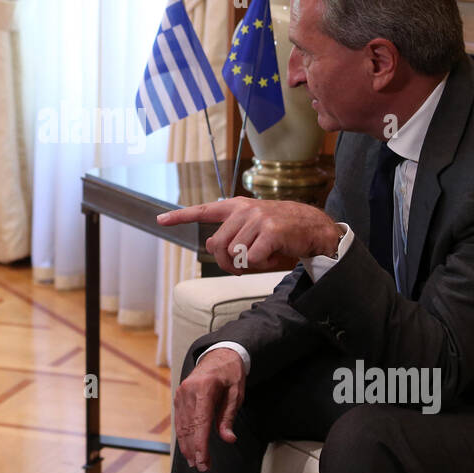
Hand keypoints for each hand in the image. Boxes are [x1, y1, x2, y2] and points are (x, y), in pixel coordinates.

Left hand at [157, 197, 343, 273]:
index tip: (160, 220)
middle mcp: (244, 209)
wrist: (313, 227)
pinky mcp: (270, 232)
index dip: (180, 216)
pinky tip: (274, 256)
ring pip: (234, 254)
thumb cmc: (280, 232)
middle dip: (227, 262)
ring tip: (265, 254)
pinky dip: (262, 264)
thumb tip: (214, 249)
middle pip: (216, 246)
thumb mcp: (253, 228)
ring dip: (248, 263)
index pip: (203, 211)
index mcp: (236, 207)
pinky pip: (252, 260)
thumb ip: (231, 237)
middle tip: (243, 265)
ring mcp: (257, 219)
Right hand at [174, 348, 245, 470]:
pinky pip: (179, 420)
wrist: (219, 354)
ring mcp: (181, 394)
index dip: (200, 445)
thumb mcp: (236, 393)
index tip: (203, 462)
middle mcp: (187, 392)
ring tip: (194, 462)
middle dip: (194, 450)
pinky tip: (188, 448)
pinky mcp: (179, 397)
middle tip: (203, 468)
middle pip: (189, 427)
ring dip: (187, 446)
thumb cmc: (230, 373)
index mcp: (203, 389)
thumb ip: (229, 417)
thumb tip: (228, 439)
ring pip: (181, 426)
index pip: (200, 423)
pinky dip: (183, 436)